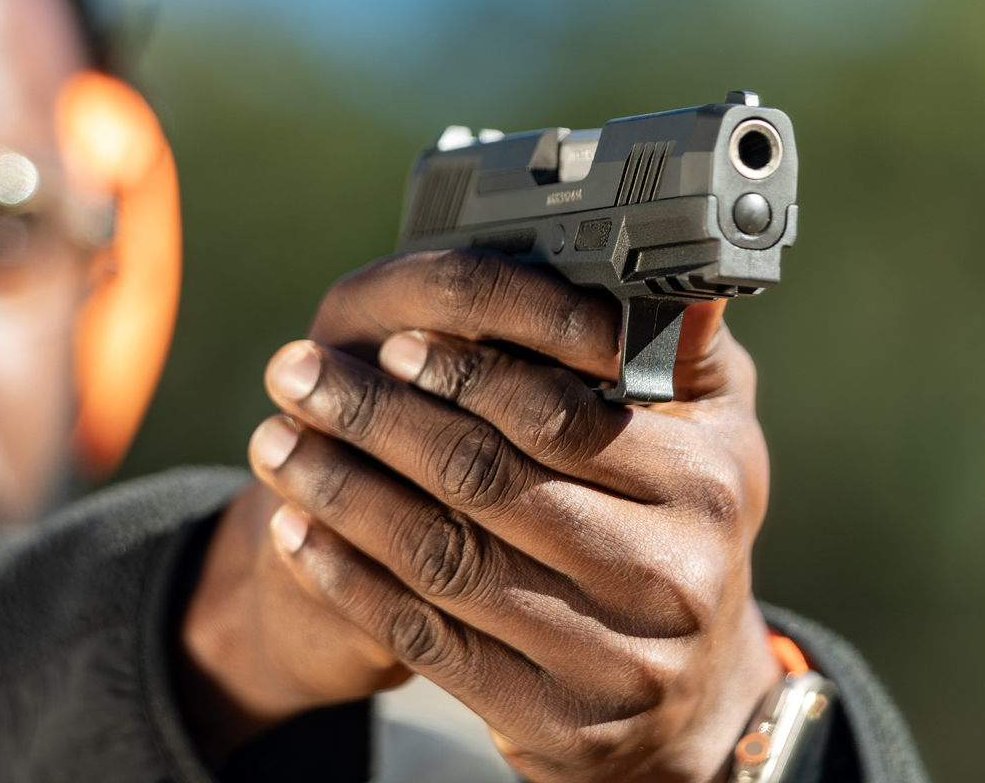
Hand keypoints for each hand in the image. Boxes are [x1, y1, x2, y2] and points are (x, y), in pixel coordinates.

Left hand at [240, 250, 779, 780]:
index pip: (562, 413)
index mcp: (707, 481)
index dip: (467, 372)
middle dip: (376, 421)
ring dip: (342, 495)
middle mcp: (670, 575)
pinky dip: (349, 580)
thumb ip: (674, 348)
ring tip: (274, 446)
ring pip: (445, 558)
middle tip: (295, 375)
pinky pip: (427, 638)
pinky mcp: (556, 724)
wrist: (692, 701)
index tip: (391, 341)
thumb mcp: (709, 431)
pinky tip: (298, 534)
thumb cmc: (679, 527)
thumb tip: (656, 261)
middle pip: (489, 482)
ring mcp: (614, 659)